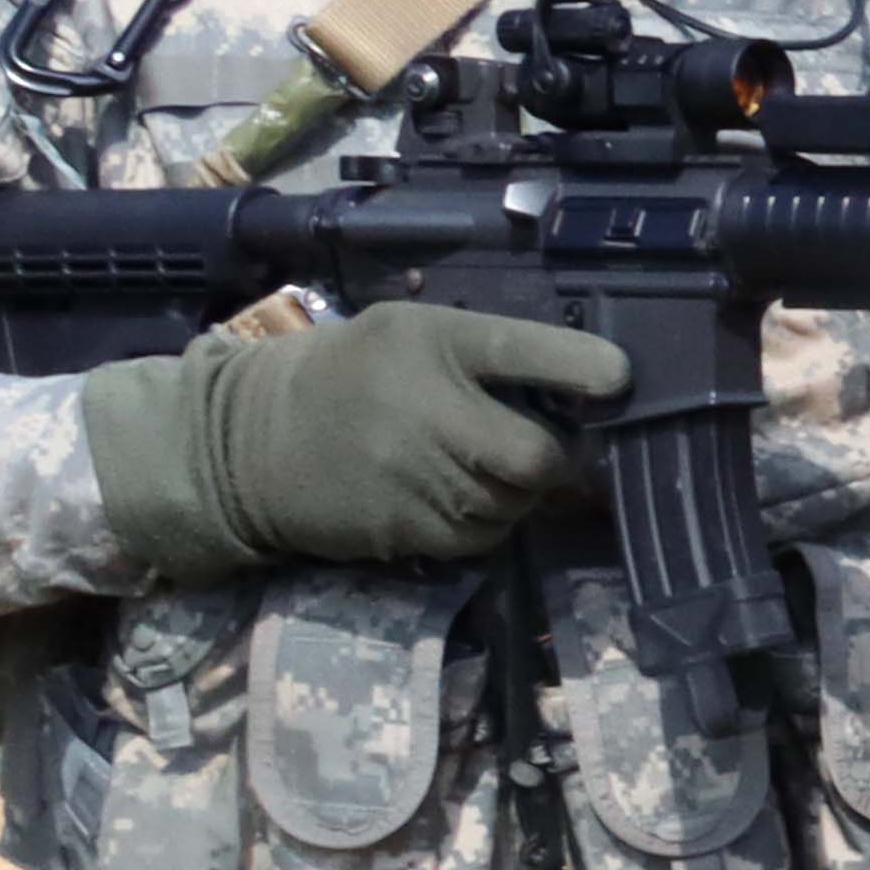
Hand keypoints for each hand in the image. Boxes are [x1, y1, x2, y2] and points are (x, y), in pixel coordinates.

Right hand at [79, 297, 624, 578]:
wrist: (251, 442)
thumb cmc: (350, 375)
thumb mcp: (410, 333)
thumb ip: (491, 352)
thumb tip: (592, 380)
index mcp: (431, 342)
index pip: (521, 350)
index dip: (581, 369)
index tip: (619, 380)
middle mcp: (428, 410)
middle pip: (538, 455)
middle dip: (553, 457)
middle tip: (540, 444)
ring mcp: (417, 476)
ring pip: (517, 503)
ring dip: (518, 493)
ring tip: (479, 466)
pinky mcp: (407, 529)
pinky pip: (484, 536)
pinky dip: (486, 522)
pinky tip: (453, 495)